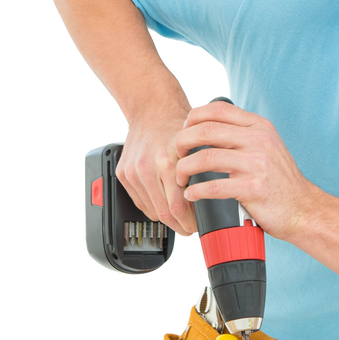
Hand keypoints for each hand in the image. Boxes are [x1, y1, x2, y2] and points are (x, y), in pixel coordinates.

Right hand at [116, 108, 199, 237]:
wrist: (151, 109)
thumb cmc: (177, 125)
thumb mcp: (199, 146)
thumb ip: (204, 172)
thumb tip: (215, 201)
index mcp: (168, 163)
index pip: (178, 208)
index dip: (190, 223)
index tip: (197, 227)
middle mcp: (148, 169)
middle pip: (164, 214)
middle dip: (179, 226)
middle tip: (190, 230)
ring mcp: (133, 172)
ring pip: (151, 211)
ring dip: (166, 219)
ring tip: (179, 219)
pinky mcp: (123, 174)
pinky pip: (139, 202)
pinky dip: (152, 208)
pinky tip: (163, 205)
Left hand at [174, 100, 317, 242]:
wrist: (303, 209)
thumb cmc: (280, 181)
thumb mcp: (267, 146)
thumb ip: (243, 134)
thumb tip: (209, 126)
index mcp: (259, 127)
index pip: (218, 109)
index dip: (193, 117)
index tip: (184, 130)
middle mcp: (259, 140)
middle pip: (206, 130)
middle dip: (182, 142)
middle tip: (177, 154)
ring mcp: (257, 164)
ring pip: (206, 157)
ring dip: (184, 168)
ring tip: (181, 177)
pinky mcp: (253, 189)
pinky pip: (213, 186)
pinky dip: (196, 190)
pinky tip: (191, 194)